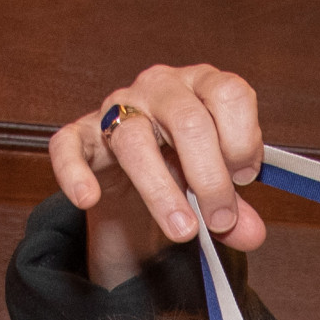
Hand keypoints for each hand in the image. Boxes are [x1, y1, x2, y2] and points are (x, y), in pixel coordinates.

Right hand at [47, 64, 269, 283]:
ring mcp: (118, 106)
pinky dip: (75, 172)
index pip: (229, 94)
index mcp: (202, 86)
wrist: (141, 175)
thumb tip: (251, 233)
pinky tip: (88, 198)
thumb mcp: (219, 184)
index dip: (242, 139)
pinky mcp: (82, 133)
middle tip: (221, 220)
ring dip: (161, 191)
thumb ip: (238, 208)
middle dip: (210, 178)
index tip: (245, 179)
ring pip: (134, 139)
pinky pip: (68, 145)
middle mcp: (161, 87)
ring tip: (182, 231)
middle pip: (188, 121)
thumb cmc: (186, 166)